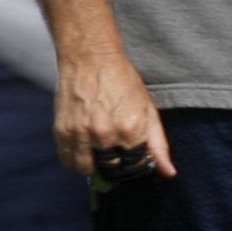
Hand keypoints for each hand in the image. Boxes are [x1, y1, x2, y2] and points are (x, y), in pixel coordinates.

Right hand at [53, 48, 172, 180]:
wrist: (90, 57)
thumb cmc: (122, 81)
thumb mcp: (147, 109)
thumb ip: (158, 144)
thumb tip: (168, 173)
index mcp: (130, 130)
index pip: (134, 166)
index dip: (134, 163)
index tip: (131, 155)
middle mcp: (105, 135)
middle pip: (110, 170)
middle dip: (115, 165)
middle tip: (115, 153)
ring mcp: (81, 134)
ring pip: (86, 170)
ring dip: (93, 166)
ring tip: (98, 154)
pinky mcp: (62, 130)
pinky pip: (67, 159)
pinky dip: (74, 160)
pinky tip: (83, 149)